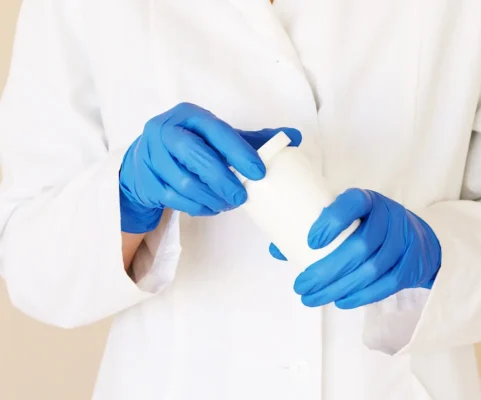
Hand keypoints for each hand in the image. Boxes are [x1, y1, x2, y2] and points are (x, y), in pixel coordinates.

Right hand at [119, 102, 300, 232]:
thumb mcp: (218, 138)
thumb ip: (252, 139)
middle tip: (242, 197)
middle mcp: (165, 132)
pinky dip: (198, 207)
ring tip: (228, 204)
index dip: (239, 152)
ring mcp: (151, 157)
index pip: (217, 131)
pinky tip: (211, 207)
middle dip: (223, 180)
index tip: (259, 172)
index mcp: (188, 115)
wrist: (144, 163)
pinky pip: (175, 200)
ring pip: (185, 183)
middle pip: (196, 157)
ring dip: (211, 198)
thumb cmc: (191, 147)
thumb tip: (295, 137)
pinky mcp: (146, 182)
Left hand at [270, 189, 440, 308]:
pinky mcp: (410, 266)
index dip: (332, 222)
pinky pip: (386, 285)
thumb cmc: (368, 226)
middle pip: (360, 246)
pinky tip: (340, 301)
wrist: (417, 239)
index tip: (310, 242)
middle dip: (326, 270)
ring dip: (339, 288)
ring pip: (371, 269)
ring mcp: (403, 242)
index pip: (353, 203)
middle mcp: (388, 217)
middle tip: (301, 285)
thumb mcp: (347, 218)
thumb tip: (276, 250)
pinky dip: (361, 296)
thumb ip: (315, 230)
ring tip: (312, 298)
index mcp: (367, 200)